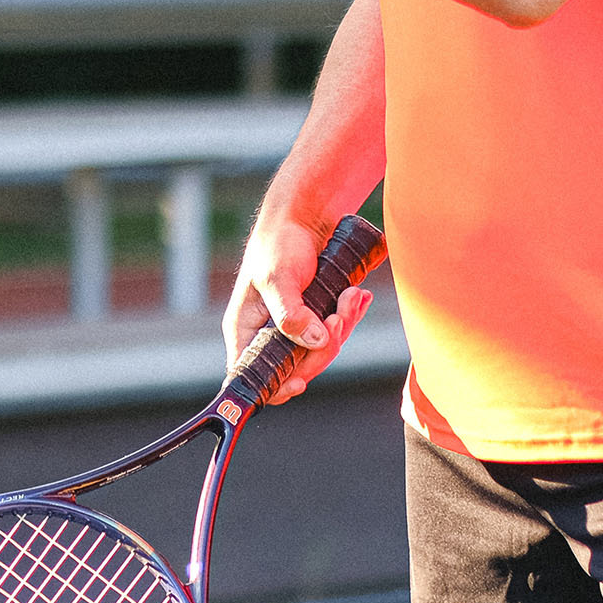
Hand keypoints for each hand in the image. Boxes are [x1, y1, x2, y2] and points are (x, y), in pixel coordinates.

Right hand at [222, 215, 375, 405]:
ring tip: (352, 295)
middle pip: (298, 367)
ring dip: (342, 325)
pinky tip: (357, 296)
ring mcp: (293, 326)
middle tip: (338, 317)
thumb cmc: (279, 242)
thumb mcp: (278, 277)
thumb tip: (314, 342)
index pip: (253, 376)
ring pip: (321, 349)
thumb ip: (290, 314)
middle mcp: (267, 334)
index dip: (276, 387)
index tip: (300, 381)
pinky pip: (334, 331)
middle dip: (325, 346)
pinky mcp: (315, 316)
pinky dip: (349, 316)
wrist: (305, 216)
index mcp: (245, 330)